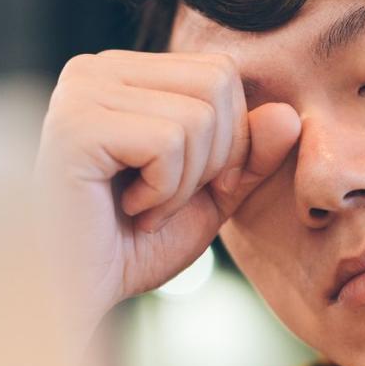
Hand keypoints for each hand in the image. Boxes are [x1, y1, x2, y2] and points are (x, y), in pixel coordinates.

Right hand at [34, 50, 300, 340]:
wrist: (77, 297)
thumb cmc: (132, 247)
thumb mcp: (209, 197)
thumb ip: (250, 156)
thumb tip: (289, 114)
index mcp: (124, 73)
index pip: (220, 73)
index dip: (230, 140)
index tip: (188, 188)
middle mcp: (96, 68)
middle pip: (217, 83)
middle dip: (214, 158)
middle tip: (165, 199)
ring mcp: (80, 91)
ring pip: (199, 115)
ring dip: (185, 182)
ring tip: (142, 208)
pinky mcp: (75, 125)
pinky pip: (169, 142)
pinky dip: (164, 191)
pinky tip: (127, 209)